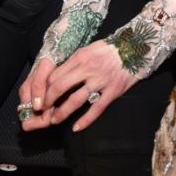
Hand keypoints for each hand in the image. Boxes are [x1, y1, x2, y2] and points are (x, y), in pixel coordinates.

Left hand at [19, 39, 134, 132]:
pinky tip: (76, 127)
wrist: (136, 48)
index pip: (55, 75)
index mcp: (80, 57)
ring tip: (55, 120)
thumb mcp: (89, 49)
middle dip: (48, 101)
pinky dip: (85, 120)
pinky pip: (96, 108)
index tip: (40, 97)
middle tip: (42, 110)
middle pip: (60, 87)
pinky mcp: (113, 91)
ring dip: (62, 112)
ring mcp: (101, 81)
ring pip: (75, 100)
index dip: (44, 88)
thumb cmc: (110, 49)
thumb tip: (57, 76)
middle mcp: (88, 69)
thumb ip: (75, 62)